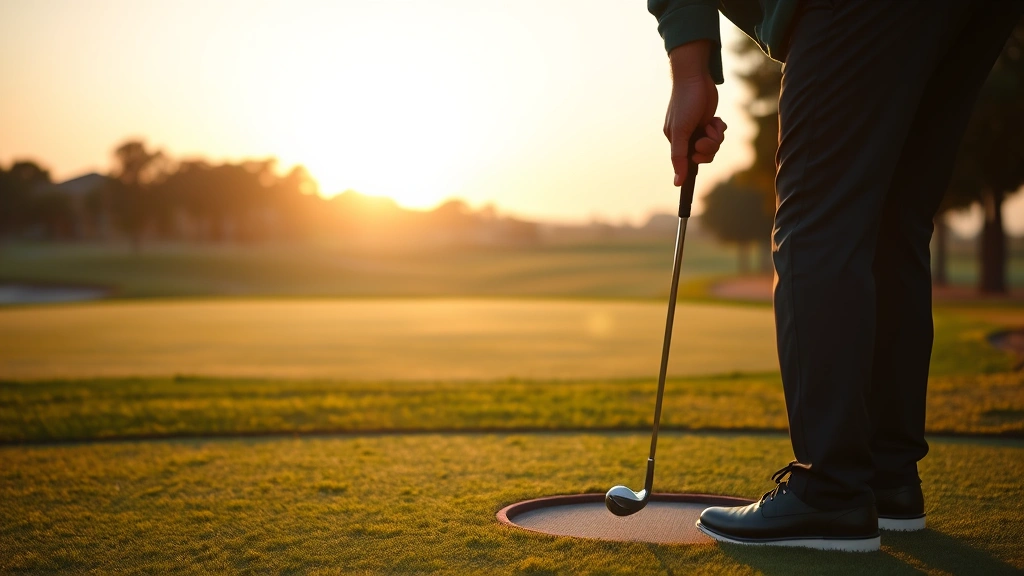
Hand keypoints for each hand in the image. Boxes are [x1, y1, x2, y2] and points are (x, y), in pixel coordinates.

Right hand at [664, 41, 726, 185]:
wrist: (695, 77)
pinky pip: (718, 133)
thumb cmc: (685, 103)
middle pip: (704, 155)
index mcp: (676, 141)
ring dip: (716, 136)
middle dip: (710, 145)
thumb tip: (676, 182)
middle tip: (707, 134)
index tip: (698, 161)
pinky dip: (719, 127)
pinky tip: (715, 119)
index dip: (696, 161)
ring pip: (714, 145)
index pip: (687, 162)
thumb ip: (679, 157)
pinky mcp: (708, 121)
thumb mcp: (681, 131)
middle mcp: (686, 137)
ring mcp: (698, 129)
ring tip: (712, 124)